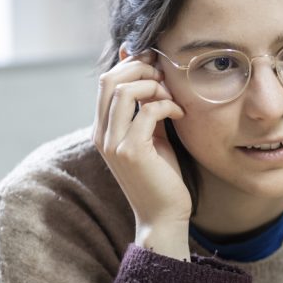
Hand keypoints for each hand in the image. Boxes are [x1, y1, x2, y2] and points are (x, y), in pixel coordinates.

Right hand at [93, 50, 191, 259]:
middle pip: (109, 79)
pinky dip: (167, 105)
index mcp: (103, 129)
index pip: (106, 81)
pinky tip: (180, 115)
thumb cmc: (161, 177)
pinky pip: (148, 111)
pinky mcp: (131, 152)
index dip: (131, 65)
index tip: (157, 65)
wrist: (163, 217)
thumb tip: (153, 78)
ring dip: (154, 86)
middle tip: (165, 77)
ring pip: (124, 91)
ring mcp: (113, 143)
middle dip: (140, 69)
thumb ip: (147, 110)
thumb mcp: (152, 137)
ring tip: (172, 97)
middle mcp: (102, 134)